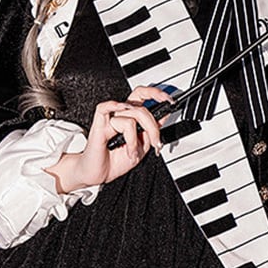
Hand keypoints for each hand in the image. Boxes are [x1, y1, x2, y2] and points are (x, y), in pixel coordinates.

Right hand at [46, 86, 169, 192]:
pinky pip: (106, 107)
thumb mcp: (142, 147)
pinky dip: (114, 110)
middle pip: (141, 107)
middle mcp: (121, 114)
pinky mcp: (98, 123)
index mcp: (131, 117)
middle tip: (155, 143)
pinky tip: (118, 123)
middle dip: (153, 127)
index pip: (143, 96)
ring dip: (135, 139)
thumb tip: (164, 116)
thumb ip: (151, 132)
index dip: (156, 94)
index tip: (169, 100)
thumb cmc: (116, 161)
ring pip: (131, 115)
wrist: (100, 174)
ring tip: (132, 152)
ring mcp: (110, 118)